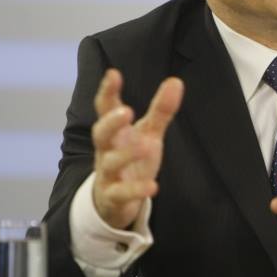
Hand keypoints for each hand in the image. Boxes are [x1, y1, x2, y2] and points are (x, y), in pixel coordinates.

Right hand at [91, 69, 183, 229]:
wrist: (116, 201)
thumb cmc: (132, 159)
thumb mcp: (149, 133)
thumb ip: (161, 110)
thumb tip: (176, 81)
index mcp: (115, 132)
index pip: (106, 109)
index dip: (107, 92)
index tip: (113, 74)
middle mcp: (107, 150)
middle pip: (100, 134)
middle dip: (111, 122)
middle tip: (127, 111)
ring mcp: (109, 174)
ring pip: (110, 163)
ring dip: (126, 154)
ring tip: (146, 145)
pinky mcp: (114, 197)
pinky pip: (121, 193)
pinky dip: (136, 190)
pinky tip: (153, 186)